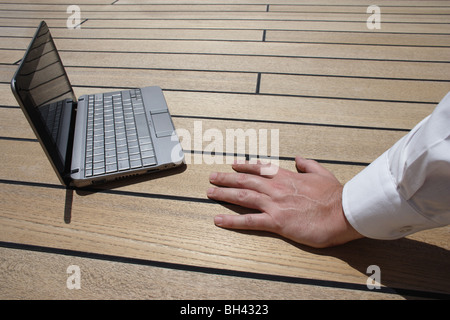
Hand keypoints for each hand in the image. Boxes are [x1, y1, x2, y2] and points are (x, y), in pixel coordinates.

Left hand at [207, 156, 362, 247]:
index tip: (233, 165)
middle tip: (212, 177)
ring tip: (210, 192)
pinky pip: (249, 221)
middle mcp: (276, 188)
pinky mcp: (277, 222)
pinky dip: (232, 221)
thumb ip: (308, 164)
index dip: (244, 167)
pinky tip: (218, 220)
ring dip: (224, 194)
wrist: (344, 213)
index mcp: (287, 177)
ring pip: (243, 197)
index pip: (260, 169)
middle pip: (245, 181)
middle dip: (226, 178)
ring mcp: (275, 204)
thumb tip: (298, 158)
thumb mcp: (322, 173)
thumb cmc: (335, 196)